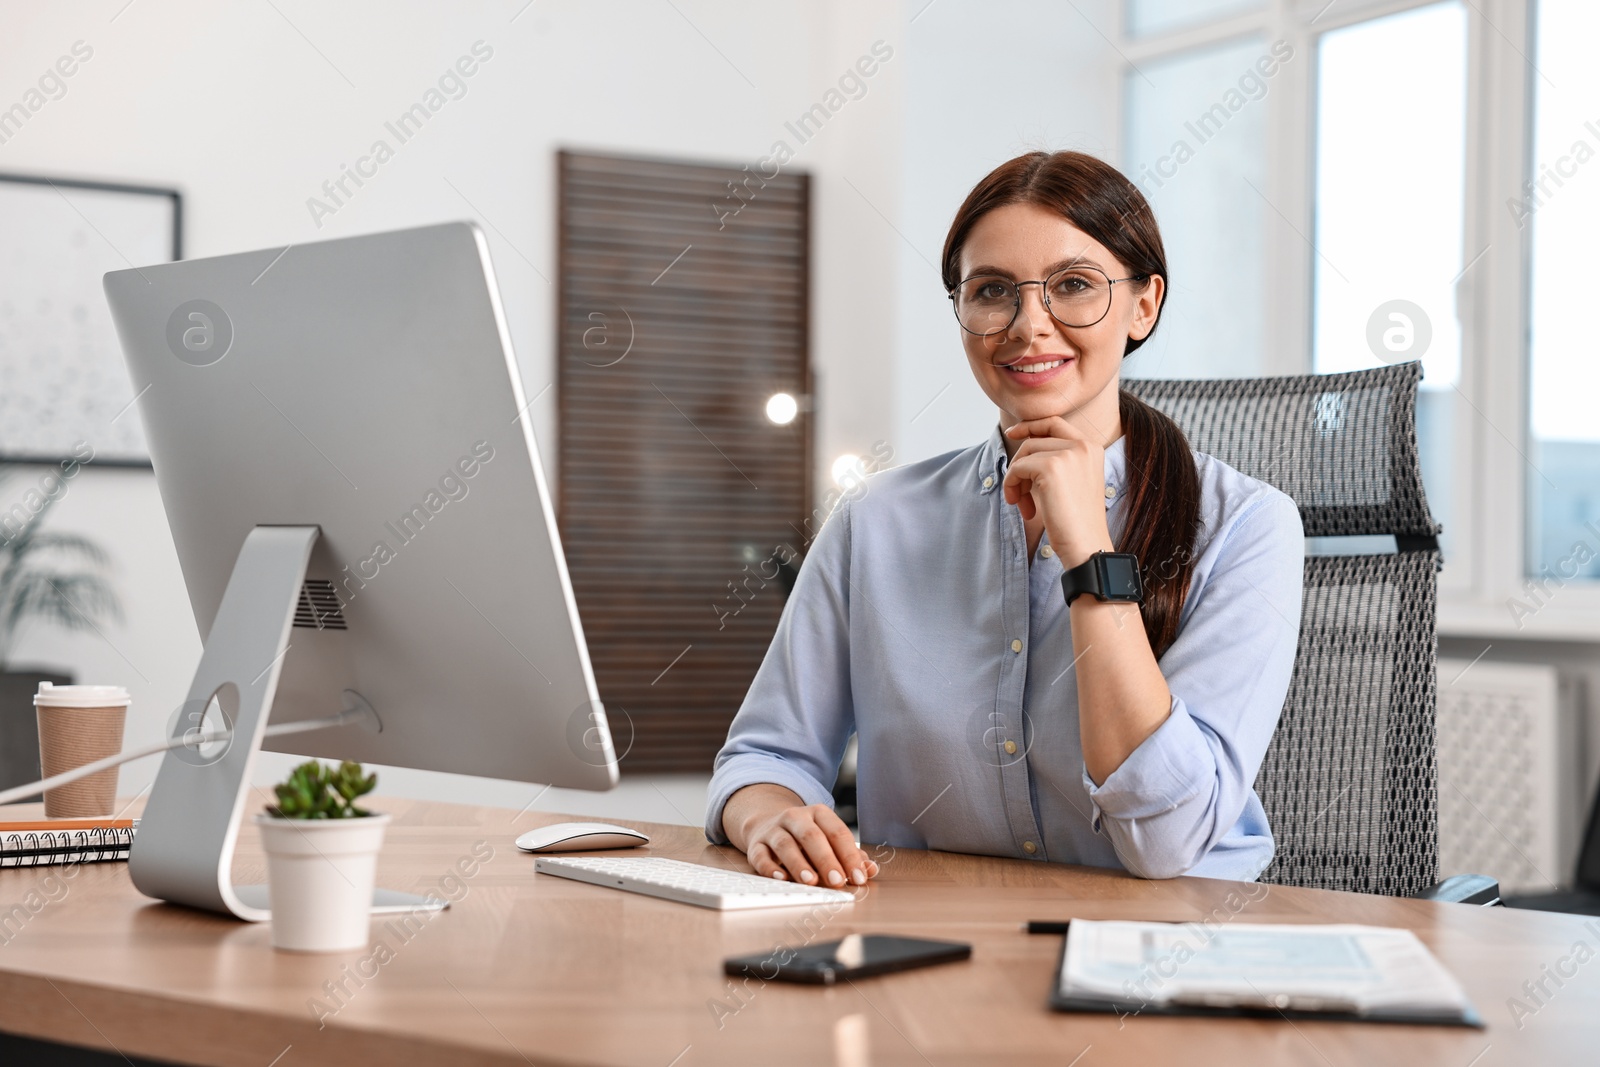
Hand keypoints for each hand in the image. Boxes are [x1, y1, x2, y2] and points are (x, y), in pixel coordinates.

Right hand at [726, 786, 878, 886]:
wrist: (767, 825)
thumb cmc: (806, 838)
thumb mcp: (828, 840)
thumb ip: (850, 855)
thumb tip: (870, 870)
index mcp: (818, 813)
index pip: (837, 832)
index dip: (849, 856)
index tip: (859, 877)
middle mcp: (795, 817)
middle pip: (811, 836)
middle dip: (826, 860)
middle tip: (837, 881)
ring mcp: (773, 830)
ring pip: (785, 844)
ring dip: (798, 863)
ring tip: (810, 881)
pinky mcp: (756, 844)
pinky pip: (760, 855)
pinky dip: (769, 868)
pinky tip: (781, 879)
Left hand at [1002, 417, 1115, 566]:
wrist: (1086, 545)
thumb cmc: (1077, 521)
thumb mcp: (1072, 481)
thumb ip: (1057, 460)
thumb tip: (1025, 443)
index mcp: (1091, 447)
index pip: (1054, 422)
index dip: (1030, 425)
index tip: (1012, 433)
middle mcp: (1083, 445)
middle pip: (1034, 440)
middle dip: (1020, 465)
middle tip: (1017, 493)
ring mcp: (1068, 454)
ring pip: (1024, 454)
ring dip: (1016, 481)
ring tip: (1023, 506)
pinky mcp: (1051, 468)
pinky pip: (1017, 468)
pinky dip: (1013, 486)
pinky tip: (1025, 509)